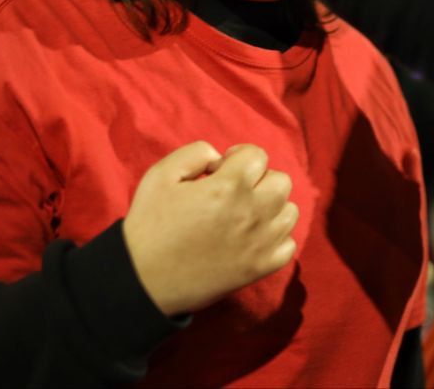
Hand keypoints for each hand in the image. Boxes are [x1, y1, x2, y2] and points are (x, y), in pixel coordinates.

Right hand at [122, 142, 298, 316]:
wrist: (143, 280)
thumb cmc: (149, 225)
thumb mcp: (160, 175)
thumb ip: (195, 153)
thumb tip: (221, 158)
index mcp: (229, 186)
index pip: (257, 155)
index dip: (238, 158)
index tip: (222, 171)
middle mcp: (252, 212)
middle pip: (281, 181)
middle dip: (259, 179)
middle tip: (235, 192)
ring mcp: (261, 242)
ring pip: (289, 211)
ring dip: (272, 207)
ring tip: (245, 214)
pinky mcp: (261, 268)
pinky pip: (289, 245)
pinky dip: (276, 238)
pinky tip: (253, 237)